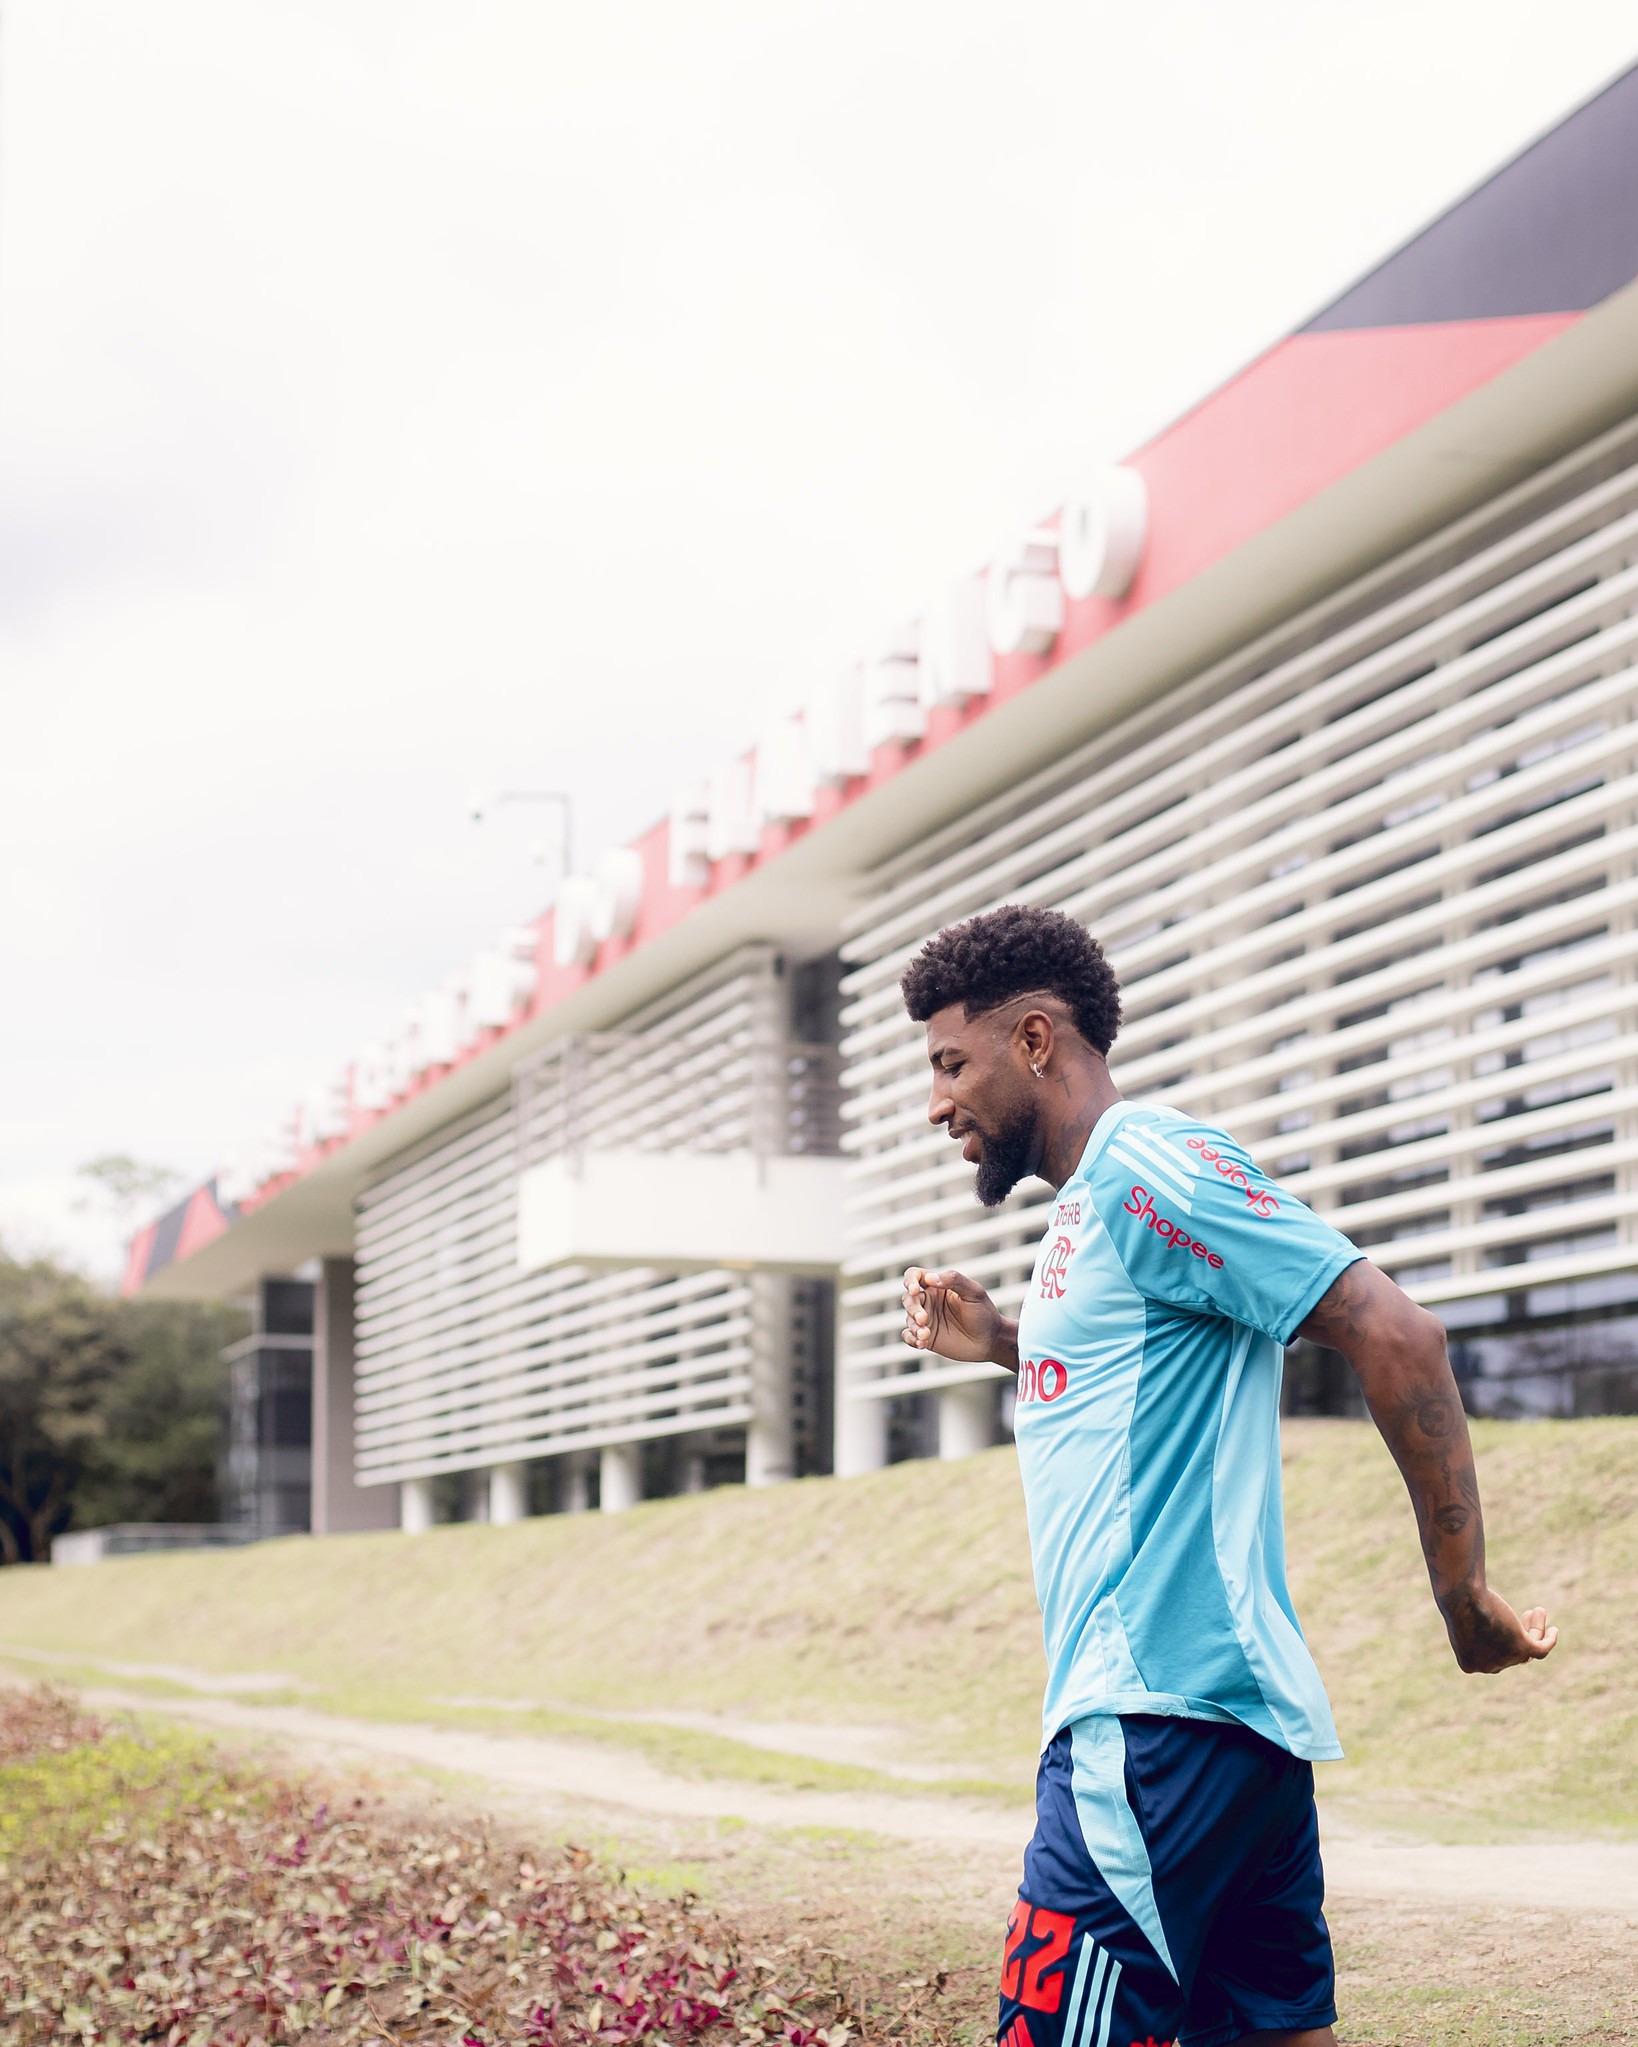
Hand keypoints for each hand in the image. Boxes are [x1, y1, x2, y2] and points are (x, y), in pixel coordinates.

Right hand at [901, 1267, 1011, 1366]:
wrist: (991, 1341)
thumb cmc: (984, 1313)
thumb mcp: (974, 1293)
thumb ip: (954, 1280)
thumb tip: (930, 1278)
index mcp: (938, 1286)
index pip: (915, 1276)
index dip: (910, 1280)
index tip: (915, 1289)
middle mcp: (930, 1301)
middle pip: (908, 1298)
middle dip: (912, 1308)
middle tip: (923, 1319)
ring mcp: (927, 1320)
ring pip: (908, 1318)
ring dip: (913, 1326)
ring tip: (925, 1335)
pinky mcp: (927, 1337)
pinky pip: (909, 1336)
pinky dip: (910, 1339)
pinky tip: (921, 1343)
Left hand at [1440, 1583, 1558, 1672]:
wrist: (1462, 1598)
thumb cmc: (1458, 1602)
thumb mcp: (1462, 1618)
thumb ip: (1474, 1627)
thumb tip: (1485, 1625)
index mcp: (1470, 1663)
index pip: (1493, 1657)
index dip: (1504, 1640)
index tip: (1507, 1622)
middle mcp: (1489, 1667)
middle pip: (1513, 1654)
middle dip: (1521, 1634)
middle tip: (1526, 1614)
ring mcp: (1506, 1660)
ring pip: (1529, 1647)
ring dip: (1535, 1630)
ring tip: (1538, 1610)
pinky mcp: (1521, 1648)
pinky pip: (1541, 1649)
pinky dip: (1549, 1641)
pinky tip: (1553, 1630)